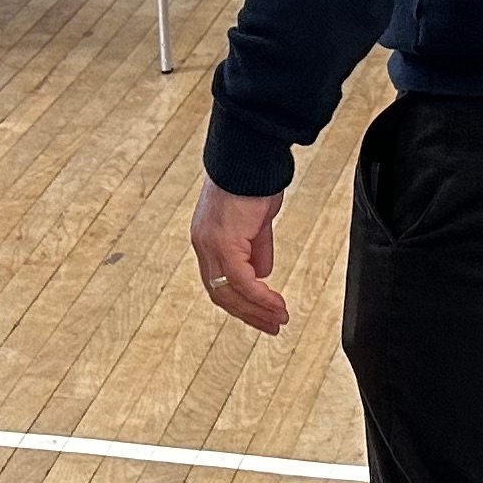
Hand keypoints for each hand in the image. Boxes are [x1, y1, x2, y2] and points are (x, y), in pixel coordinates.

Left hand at [190, 178, 288, 332]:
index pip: (218, 282)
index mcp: (207, 239)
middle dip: (249, 314)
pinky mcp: (224, 242)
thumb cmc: (254, 181)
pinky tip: (276, 304)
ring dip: (256, 310)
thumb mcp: (257, 221)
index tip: (262, 314)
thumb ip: (257, 248)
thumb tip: (263, 273)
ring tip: (279, 319)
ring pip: (229, 292)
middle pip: (220, 294)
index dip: (240, 302)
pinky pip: (242, 280)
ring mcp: (210, 244)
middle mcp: (203, 244)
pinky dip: (261, 296)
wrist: (249, 156)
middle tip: (272, 325)